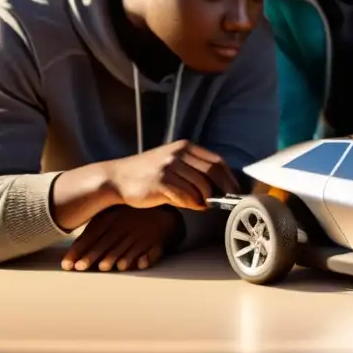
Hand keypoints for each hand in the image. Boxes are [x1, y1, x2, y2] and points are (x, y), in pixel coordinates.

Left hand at [62, 205, 179, 271]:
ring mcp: (142, 234)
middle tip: (80, 267)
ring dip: (115, 256)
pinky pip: (152, 251)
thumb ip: (92, 232)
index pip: (91, 235)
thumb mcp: (110, 217)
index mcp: (111, 218)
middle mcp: (126, 226)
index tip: (66, 265)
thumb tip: (69, 254)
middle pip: (107, 242)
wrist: (162, 208)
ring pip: (127, 247)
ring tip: (103, 266)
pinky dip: (146, 258)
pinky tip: (139, 264)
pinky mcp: (158, 242)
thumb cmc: (128, 217)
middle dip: (92, 255)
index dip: (78, 250)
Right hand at [106, 140, 238, 210]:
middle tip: (225, 201)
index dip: (229, 177)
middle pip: (212, 173)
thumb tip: (218, 187)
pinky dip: (193, 204)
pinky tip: (191, 206)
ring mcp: (169, 167)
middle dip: (223, 189)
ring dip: (205, 199)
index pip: (216, 161)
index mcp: (184, 147)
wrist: (116, 178)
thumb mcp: (171, 162)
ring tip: (202, 204)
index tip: (235, 190)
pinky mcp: (161, 182)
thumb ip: (193, 170)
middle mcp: (178, 154)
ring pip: (201, 187)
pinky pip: (186, 196)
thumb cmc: (147, 173)